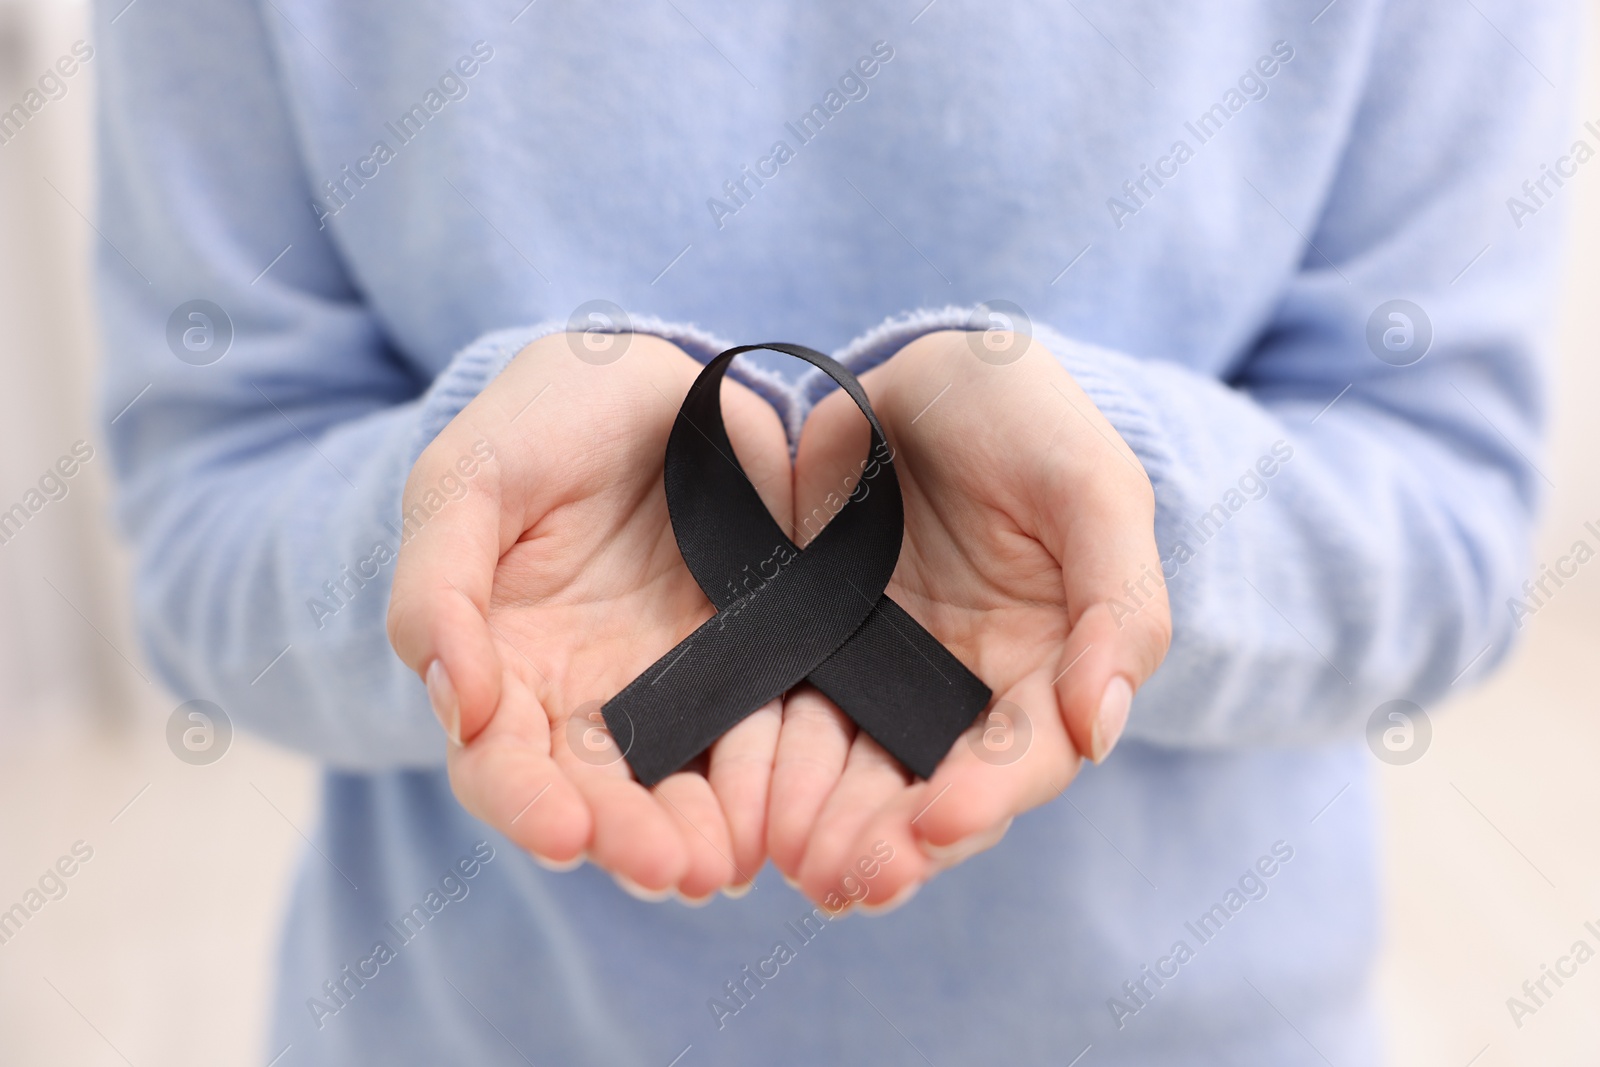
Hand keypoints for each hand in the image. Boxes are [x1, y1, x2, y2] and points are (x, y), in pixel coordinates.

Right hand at [388, 333, 792, 900]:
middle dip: (629, 842)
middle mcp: (586, 698)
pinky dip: (767, 782)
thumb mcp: (465, 484)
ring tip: (726, 865)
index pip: (500, 765)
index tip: (565, 833)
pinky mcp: (751, 662)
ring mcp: (672, 687)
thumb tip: (453, 703)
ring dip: (700, 834)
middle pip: (597, 798)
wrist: (646, 378)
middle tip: (673, 871)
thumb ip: (439, 587)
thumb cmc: (536, 426)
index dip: (526, 805)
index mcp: (501, 667)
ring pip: (680, 786)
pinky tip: (784, 812)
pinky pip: (760, 733)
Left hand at [767, 329, 1170, 912]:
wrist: (932, 370)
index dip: (988, 797)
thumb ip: (1117, 605)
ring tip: (793, 865)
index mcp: (1049, 667)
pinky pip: (789, 721)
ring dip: (829, 826)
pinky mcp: (810, 649)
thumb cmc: (1031, 422)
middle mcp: (965, 691)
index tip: (939, 822)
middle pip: (934, 791)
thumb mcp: (1093, 490)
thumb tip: (1104, 728)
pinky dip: (771, 770)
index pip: (1025, 758)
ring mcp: (884, 674)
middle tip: (847, 879)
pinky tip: (745, 809)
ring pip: (857, 774)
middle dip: (894, 841)